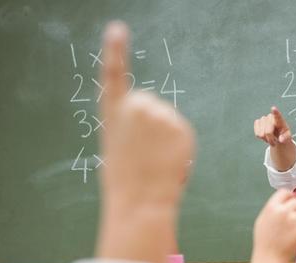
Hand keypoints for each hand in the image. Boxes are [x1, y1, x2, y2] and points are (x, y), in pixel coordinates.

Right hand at [100, 22, 193, 221]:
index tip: (117, 29)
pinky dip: (179, 145)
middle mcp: (136, 106)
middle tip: (144, 153)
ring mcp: (161, 115)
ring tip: (155, 160)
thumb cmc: (125, 179)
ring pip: (168, 119)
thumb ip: (132, 126)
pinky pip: (182, 132)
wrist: (141, 200)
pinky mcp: (182, 128)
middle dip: (150, 123)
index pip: (113, 73)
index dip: (116, 50)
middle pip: (150, 104)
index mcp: (113, 111)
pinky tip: (169, 160)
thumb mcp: (118, 145)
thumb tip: (153, 126)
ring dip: (165, 136)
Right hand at [252, 189, 295, 262]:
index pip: (285, 192)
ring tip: (291, 231)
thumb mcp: (262, 219)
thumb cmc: (264, 239)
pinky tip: (295, 236)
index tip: (290, 201)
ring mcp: (294, 220)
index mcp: (271, 207)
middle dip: (295, 209)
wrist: (269, 257)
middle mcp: (283, 211)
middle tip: (291, 220)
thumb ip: (273, 208)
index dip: (289, 196)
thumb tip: (283, 200)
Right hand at [253, 106, 292, 146]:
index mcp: (280, 120)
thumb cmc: (283, 135)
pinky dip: (261, 137)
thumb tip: (281, 139)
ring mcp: (263, 119)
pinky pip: (257, 133)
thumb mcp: (288, 137)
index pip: (277, 116)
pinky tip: (265, 135)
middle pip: (268, 132)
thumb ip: (286, 138)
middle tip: (275, 141)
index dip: (275, 112)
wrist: (277, 135)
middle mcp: (271, 117)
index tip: (273, 108)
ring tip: (271, 137)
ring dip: (266, 138)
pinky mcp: (257, 122)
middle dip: (271, 139)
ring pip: (261, 134)